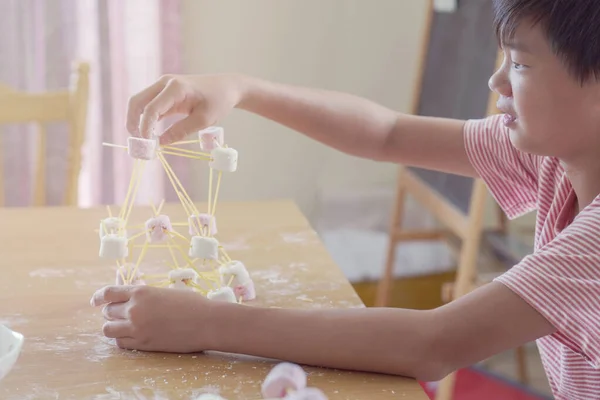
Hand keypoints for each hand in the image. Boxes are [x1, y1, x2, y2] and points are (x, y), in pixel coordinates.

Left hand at [90, 285, 213, 352]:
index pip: (108, 293)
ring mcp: (137, 328)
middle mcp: (134, 309)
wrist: (206, 322)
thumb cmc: (191, 304)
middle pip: (107, 312)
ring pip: (108, 329)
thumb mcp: (165, 291)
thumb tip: (132, 295)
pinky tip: (132, 336)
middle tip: (119, 314)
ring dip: (113, 327)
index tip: (95, 301)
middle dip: (111, 312)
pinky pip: (120, 343)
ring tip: (123, 326)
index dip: (98, 297)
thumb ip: (146, 294)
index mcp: (141, 292)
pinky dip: (122, 339)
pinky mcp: (143, 344)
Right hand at [126, 73, 245, 144]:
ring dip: (137, 121)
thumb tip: (161, 143)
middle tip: (139, 143)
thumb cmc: (218, 101)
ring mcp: (163, 86)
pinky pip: (149, 105)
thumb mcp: (203, 120)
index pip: (152, 108)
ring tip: (143, 141)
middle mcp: (165, 83)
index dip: (145, 127)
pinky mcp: (165, 93)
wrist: (227, 87)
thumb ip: (181, 131)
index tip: (148, 144)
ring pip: (140, 103)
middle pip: (137, 101)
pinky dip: (146, 119)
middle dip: (133, 122)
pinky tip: (149, 134)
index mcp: (175, 87)